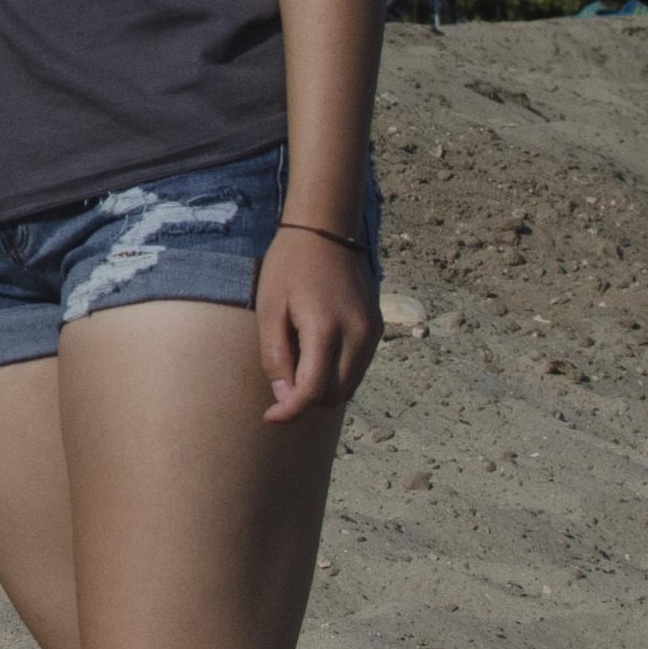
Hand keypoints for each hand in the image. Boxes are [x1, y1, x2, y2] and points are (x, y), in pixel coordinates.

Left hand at [255, 222, 378, 422]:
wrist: (325, 231)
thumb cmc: (289, 267)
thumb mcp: (269, 309)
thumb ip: (276, 356)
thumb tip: (286, 397)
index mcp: (326, 329)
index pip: (312, 391)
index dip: (289, 412)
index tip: (270, 417)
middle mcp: (358, 334)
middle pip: (334, 395)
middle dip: (307, 399)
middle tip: (281, 381)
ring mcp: (372, 332)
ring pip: (349, 386)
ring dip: (323, 387)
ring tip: (298, 358)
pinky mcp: (377, 328)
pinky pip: (357, 367)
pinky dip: (337, 372)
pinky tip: (316, 350)